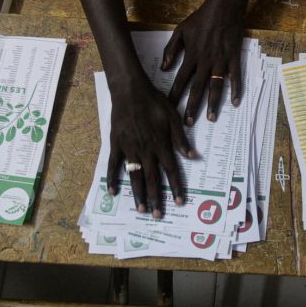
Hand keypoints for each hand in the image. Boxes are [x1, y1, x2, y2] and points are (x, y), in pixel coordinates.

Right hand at [106, 77, 195, 217]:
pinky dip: (113, 179)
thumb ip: (181, 139)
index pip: (171, 171)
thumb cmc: (154, 102)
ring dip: (138, 194)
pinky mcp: (116, 144)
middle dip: (156, 198)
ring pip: (134, 176)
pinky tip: (113, 192)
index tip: (179, 202)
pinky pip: (114, 165)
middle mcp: (145, 150)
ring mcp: (129, 149)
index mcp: (161, 144)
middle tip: (158, 215)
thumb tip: (193, 156)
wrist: (130, 91)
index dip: (176, 187)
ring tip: (141, 209)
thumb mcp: (173, 117)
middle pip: (152, 179)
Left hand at [161, 0, 247, 125]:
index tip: (169, 108)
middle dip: (192, 107)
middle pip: (197, 89)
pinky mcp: (234, 58)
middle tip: (189, 123)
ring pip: (215, 87)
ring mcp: (220, 61)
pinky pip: (235, 77)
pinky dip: (236, 90)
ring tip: (211, 119)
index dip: (174, 96)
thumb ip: (171, 50)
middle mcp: (205, 62)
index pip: (180, 81)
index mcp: (191, 56)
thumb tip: (163, 68)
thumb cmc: (201, 18)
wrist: (223, 7)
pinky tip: (236, 103)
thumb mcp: (180, 31)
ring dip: (213, 104)